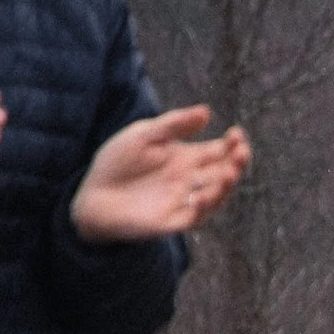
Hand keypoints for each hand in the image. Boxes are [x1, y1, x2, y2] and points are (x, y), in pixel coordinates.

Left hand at [70, 106, 251, 243]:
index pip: (218, 152)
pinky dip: (200, 208)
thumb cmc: (117, 163)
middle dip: (236, 163)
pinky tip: (200, 195)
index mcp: (187, 159)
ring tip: (231, 172)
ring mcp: (184, 201)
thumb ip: (173, 124)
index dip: (232, 144)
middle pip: (223, 173)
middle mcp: (191, 181)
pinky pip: (193, 216)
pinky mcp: (172, 221)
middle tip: (241, 151)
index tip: (237, 134)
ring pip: (215, 195)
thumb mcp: (143, 135)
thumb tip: (207, 112)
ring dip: (226, 185)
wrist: (93, 196)